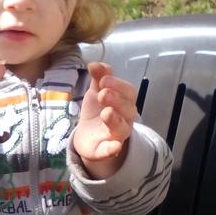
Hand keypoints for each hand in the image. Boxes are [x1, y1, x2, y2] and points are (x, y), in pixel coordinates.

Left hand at [73, 62, 136, 177]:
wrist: (87, 136)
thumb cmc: (97, 111)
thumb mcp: (96, 92)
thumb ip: (98, 78)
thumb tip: (95, 63)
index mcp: (124, 103)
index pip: (128, 92)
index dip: (118, 85)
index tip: (104, 79)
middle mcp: (125, 119)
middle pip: (128, 109)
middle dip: (116, 100)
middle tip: (102, 94)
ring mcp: (116, 135)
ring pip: (122, 129)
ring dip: (115, 120)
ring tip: (106, 113)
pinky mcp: (106, 150)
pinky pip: (112, 150)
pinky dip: (113, 149)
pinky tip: (114, 147)